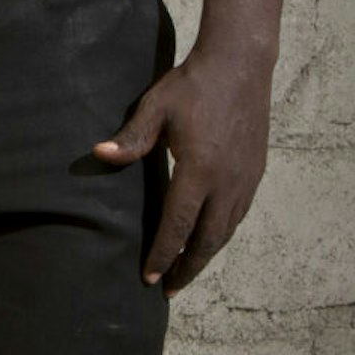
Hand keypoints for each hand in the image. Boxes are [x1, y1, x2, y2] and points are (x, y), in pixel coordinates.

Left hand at [92, 40, 274, 293]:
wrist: (240, 64)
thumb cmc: (192, 84)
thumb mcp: (156, 107)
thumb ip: (132, 138)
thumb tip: (99, 155)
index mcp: (200, 170)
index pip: (178, 225)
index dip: (164, 255)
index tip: (150, 278)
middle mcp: (227, 181)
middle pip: (208, 240)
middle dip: (188, 268)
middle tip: (169, 289)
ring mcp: (245, 178)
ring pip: (227, 230)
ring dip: (207, 255)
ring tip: (187, 270)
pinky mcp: (256, 171)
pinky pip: (239, 214)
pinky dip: (222, 234)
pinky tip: (210, 237)